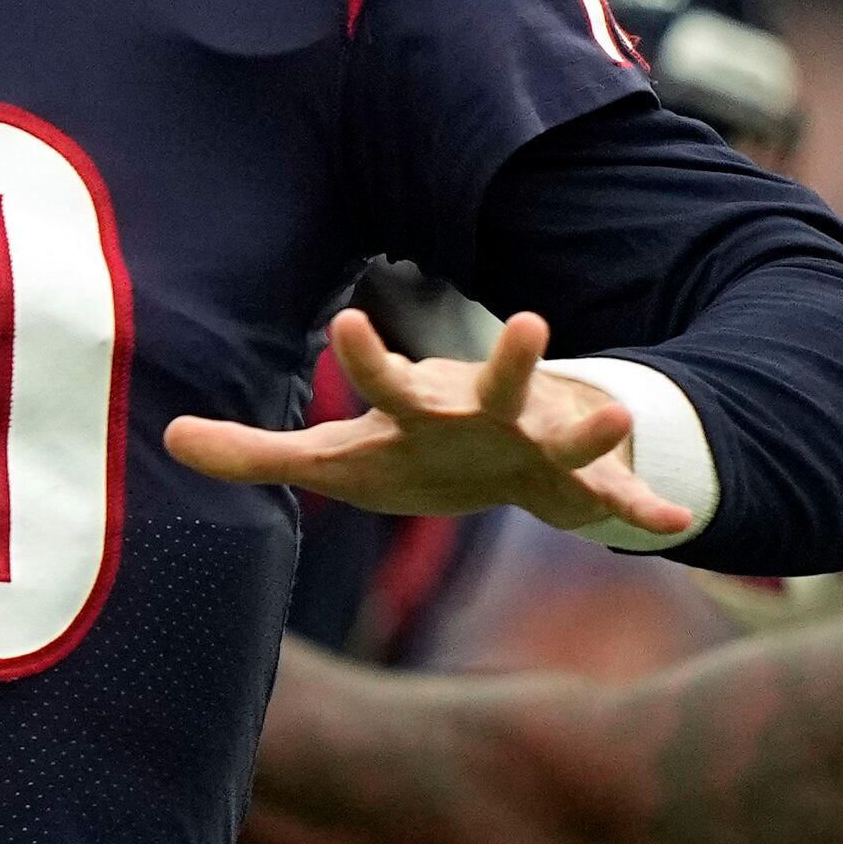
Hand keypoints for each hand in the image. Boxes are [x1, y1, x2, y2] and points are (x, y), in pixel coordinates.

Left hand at [167, 308, 697, 543]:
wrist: (508, 463)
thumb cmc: (413, 453)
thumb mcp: (337, 459)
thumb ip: (255, 452)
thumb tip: (167, 438)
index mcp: (419, 408)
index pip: (385, 378)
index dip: (366, 356)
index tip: (348, 324)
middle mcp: (482, 415)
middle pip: (490, 387)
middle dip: (509, 360)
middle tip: (532, 321)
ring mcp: (535, 443)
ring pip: (564, 433)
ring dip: (588, 426)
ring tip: (616, 415)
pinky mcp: (576, 481)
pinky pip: (613, 499)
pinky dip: (642, 509)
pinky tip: (675, 522)